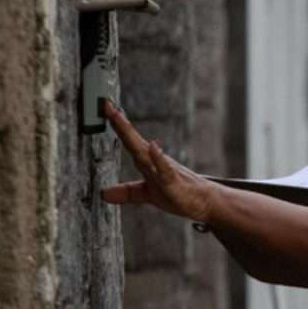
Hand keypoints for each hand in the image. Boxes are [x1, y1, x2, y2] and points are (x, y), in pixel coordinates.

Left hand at [101, 100, 214, 222]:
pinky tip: (153, 147)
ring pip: (145, 152)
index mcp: (147, 162)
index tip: (104, 107)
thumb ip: (127, 192)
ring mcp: (165, 171)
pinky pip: (165, 170)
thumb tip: (102, 194)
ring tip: (120, 118)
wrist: (204, 202)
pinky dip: (158, 158)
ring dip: (132, 136)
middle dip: (120, 124)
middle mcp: (155, 162)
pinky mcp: (175, 184)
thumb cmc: (177, 194)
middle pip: (134, 141)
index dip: (116, 126)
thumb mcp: (147, 194)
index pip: (129, 141)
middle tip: (107, 106)